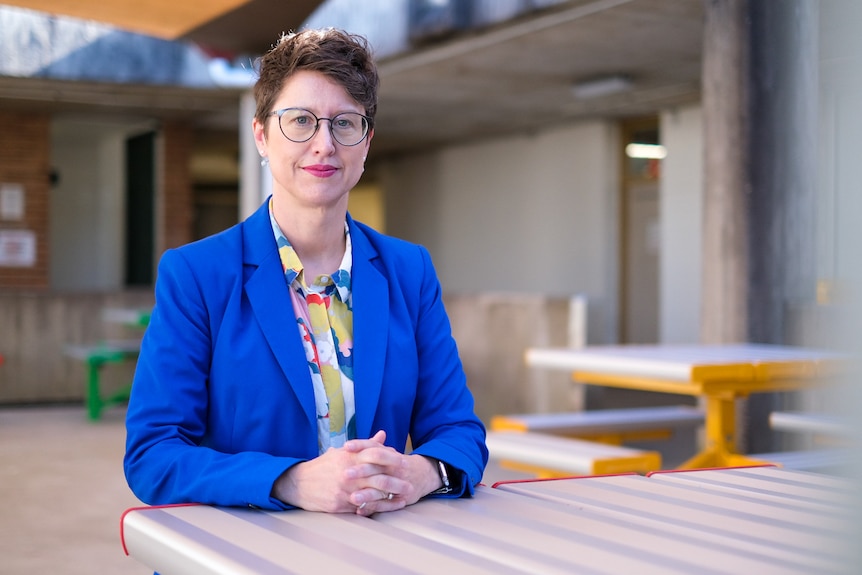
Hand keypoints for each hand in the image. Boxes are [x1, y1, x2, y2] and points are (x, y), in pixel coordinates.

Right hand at [270, 430, 441, 514]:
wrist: (299, 484)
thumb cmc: (323, 466)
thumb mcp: (342, 452)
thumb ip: (365, 445)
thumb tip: (383, 434)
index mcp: (347, 457)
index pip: (374, 456)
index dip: (391, 460)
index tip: (404, 462)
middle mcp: (347, 473)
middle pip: (377, 477)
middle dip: (396, 482)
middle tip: (410, 485)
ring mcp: (343, 490)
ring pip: (372, 495)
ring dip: (389, 497)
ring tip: (402, 498)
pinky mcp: (339, 505)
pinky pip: (361, 507)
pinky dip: (375, 508)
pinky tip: (386, 507)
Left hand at [344, 432, 441, 515]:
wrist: (422, 474)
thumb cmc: (396, 463)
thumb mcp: (385, 452)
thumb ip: (367, 449)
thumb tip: (344, 446)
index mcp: (388, 454)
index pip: (373, 446)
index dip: (360, 445)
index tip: (346, 446)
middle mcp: (392, 467)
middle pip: (376, 466)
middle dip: (360, 471)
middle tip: (345, 474)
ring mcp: (397, 482)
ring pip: (381, 486)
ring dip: (366, 493)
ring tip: (352, 498)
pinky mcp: (400, 497)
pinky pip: (386, 504)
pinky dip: (372, 507)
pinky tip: (360, 510)